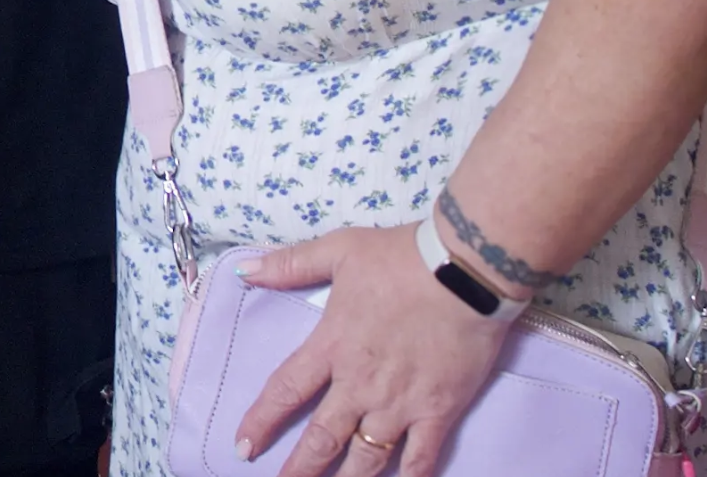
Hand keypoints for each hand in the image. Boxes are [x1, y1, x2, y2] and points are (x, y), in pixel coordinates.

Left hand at [235, 226, 514, 476]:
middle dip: (300, 467)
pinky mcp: (439, 412)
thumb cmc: (399, 258)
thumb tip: (245, 271)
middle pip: (322, 437)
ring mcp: (400, 403)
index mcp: (332, 346)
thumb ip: (290, 265)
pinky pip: (420, 458)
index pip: (286, 391)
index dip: (262, 421)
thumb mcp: (337, 250)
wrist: (463, 272)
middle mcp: (360, 383)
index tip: (243, 446)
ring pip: (367, 456)